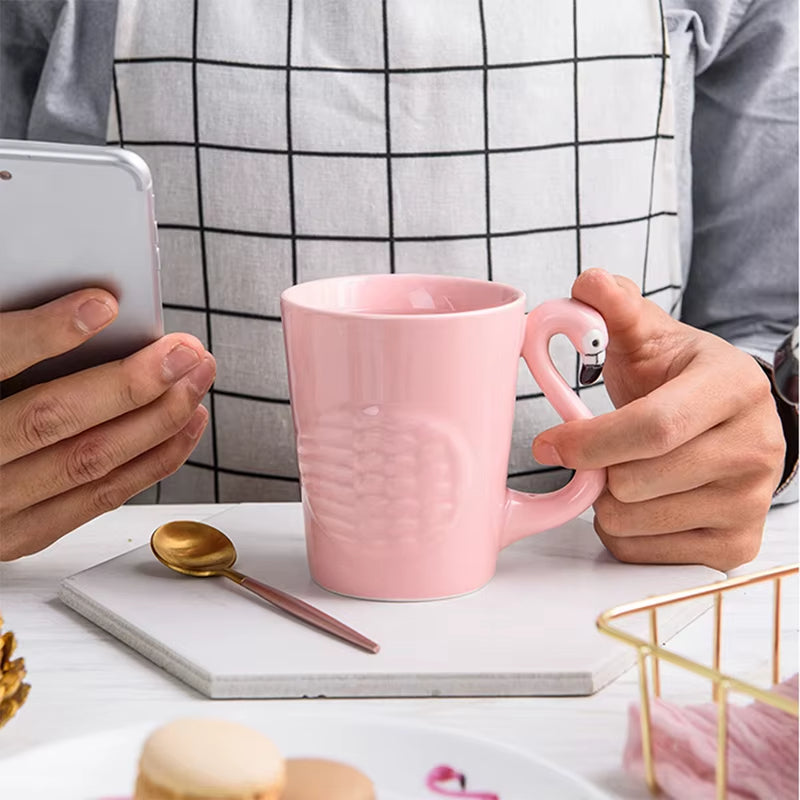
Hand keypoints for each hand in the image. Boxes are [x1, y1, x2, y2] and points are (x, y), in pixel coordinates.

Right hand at [0, 289, 215, 559]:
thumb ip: (8, 349)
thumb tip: (89, 309)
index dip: (45, 334)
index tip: (103, 305)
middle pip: (51, 419)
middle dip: (131, 382)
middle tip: (184, 351)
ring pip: (88, 462)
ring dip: (157, 419)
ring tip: (196, 380)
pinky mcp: (17, 537)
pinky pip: (99, 499)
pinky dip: (152, 461)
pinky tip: (184, 427)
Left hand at [532, 269, 785, 570]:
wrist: (730, 422)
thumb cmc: (681, 379)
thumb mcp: (650, 336)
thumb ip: (615, 307)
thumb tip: (588, 285)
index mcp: (732, 387)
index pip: (652, 426)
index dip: (590, 441)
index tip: (549, 444)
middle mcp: (756, 448)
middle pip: (635, 482)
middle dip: (595, 470)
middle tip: (594, 454)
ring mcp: (751, 503)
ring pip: (634, 522)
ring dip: (606, 502)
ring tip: (625, 472)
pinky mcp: (735, 546)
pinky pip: (643, 554)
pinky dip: (623, 532)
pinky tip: (640, 502)